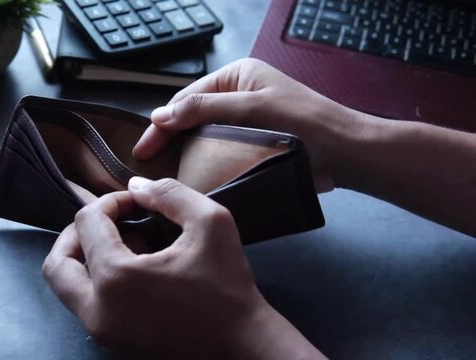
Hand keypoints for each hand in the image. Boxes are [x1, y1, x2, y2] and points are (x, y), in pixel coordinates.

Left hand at [43, 177, 324, 358]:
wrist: (242, 346)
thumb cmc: (229, 288)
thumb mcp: (211, 223)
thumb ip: (169, 193)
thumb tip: (136, 186)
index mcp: (115, 278)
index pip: (87, 223)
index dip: (111, 202)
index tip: (138, 203)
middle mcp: (98, 310)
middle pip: (58, 262)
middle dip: (79, 232)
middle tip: (111, 221)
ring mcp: (102, 332)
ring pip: (67, 287)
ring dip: (88, 257)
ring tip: (129, 245)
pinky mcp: (112, 343)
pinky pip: (86, 305)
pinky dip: (98, 281)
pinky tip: (136, 270)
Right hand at [132, 58, 369, 191]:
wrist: (346, 152)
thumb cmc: (305, 124)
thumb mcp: (251, 109)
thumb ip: (204, 109)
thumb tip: (161, 114)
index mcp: (237, 75)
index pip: (187, 98)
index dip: (162, 123)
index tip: (143, 149)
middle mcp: (239, 92)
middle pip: (192, 114)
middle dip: (170, 135)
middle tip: (148, 163)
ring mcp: (246, 116)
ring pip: (204, 132)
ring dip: (185, 149)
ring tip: (165, 170)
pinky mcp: (254, 138)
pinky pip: (220, 146)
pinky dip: (204, 158)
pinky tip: (193, 173)